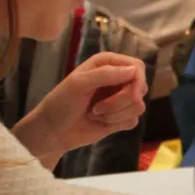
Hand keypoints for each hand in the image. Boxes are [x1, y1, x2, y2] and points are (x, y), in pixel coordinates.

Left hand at [15, 52, 147, 166]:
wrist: (53, 131)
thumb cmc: (61, 102)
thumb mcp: (79, 83)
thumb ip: (105, 74)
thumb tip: (134, 71)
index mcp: (108, 64)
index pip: (137, 67)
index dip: (138, 80)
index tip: (133, 95)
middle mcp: (117, 79)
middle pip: (140, 88)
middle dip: (121, 102)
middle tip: (98, 108)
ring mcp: (120, 100)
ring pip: (138, 106)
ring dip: (116, 114)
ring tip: (95, 113)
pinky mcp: (121, 118)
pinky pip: (133, 121)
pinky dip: (118, 123)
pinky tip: (102, 122)